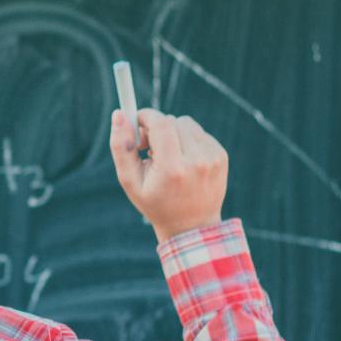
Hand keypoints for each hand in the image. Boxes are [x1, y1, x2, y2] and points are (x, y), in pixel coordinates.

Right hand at [109, 108, 227, 241]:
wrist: (192, 226)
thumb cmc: (155, 203)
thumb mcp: (129, 181)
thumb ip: (121, 147)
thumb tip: (119, 114)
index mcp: (173, 168)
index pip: (161, 123)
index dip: (145, 117)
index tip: (136, 123)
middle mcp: (197, 160)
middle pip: (172, 121)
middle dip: (156, 127)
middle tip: (148, 148)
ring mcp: (213, 158)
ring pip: (186, 123)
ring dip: (173, 133)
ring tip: (167, 155)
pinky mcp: (221, 156)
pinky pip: (199, 133)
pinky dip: (187, 140)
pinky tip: (183, 160)